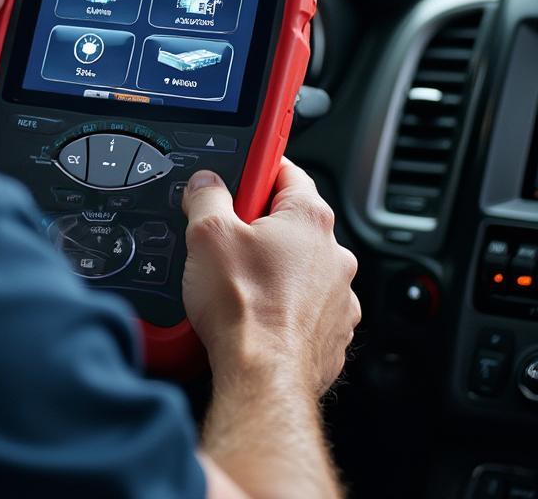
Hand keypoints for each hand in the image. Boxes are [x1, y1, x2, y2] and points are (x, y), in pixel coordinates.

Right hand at [181, 159, 359, 397]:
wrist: (263, 378)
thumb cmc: (245, 309)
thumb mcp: (207, 234)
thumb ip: (206, 196)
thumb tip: (206, 184)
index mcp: (310, 218)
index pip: (286, 169)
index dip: (257, 166)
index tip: (243, 170)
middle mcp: (334, 254)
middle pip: (290, 220)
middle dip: (257, 225)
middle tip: (225, 238)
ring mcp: (338, 296)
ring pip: (299, 266)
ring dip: (272, 268)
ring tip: (237, 283)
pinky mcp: (332, 332)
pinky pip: (305, 305)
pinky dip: (283, 305)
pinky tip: (254, 313)